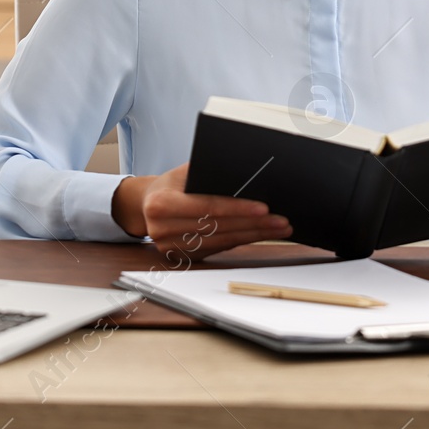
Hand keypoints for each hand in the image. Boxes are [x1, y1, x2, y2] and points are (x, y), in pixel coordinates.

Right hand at [111, 162, 291, 259]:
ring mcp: (172, 248)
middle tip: (281, 220)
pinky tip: (260, 234)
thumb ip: (209, 172)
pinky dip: (242, 241)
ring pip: (222, 241)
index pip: (207, 207)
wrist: (146, 204)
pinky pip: (219, 248)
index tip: (264, 208)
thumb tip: (246, 174)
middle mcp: (162, 230)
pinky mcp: (183, 257)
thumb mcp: (185, 171)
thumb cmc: (172, 184)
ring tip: (278, 228)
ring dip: (254, 235)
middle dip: (254, 224)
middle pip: (218, 227)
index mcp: (161, 205)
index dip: (237, 208)